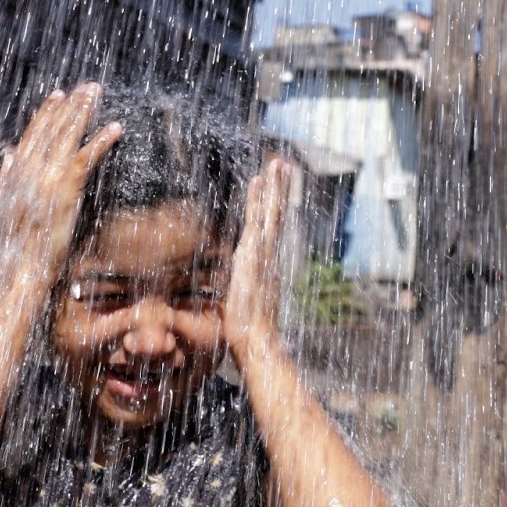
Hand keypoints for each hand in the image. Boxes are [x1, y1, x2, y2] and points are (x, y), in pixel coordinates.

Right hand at [0, 83, 120, 292]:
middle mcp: (29, 168)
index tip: (57, 95)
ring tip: (96, 94)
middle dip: (70, 105)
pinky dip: (102, 140)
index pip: (33, 135)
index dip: (46, 114)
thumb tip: (8, 154)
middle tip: (87, 87)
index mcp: (16, 172)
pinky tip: (116, 127)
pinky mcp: (65, 188)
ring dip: (84, 111)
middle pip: (52, 128)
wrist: (19, 266)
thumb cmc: (13, 243)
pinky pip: (87, 158)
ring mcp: (46, 176)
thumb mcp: (3, 205)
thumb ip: (6, 177)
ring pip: (68, 135)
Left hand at [224, 158, 291, 358]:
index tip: (262, 183)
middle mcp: (265, 256)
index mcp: (259, 265)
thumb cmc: (245, 333)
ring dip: (273, 187)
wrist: (258, 344)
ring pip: (270, 214)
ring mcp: (263, 256)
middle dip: (277, 189)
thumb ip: (233, 291)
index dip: (263, 205)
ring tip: (276, 163)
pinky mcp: (257, 257)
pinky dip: (261, 202)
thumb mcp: (235, 306)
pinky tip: (259, 183)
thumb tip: (226, 290)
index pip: (263, 228)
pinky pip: (259, 223)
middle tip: (280, 163)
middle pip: (274, 215)